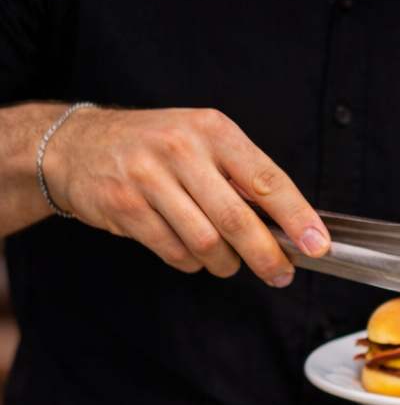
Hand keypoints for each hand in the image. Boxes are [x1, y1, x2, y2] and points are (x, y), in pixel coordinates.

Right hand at [44, 105, 328, 285]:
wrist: (78, 144)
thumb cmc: (154, 148)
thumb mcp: (201, 142)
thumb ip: (241, 178)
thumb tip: (290, 227)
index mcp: (212, 130)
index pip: (265, 179)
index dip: (296, 217)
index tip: (316, 245)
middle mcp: (181, 148)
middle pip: (237, 219)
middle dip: (266, 256)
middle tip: (280, 274)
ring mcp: (149, 177)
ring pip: (206, 242)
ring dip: (224, 263)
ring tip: (226, 261)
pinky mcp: (125, 205)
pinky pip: (175, 252)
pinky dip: (191, 263)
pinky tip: (190, 253)